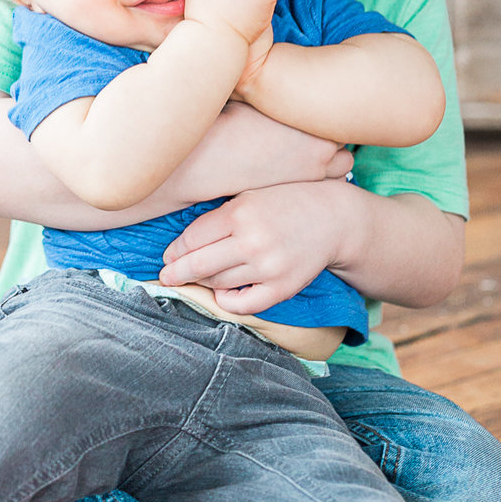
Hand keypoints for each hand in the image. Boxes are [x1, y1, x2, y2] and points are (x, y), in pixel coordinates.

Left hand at [156, 178, 353, 313]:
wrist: (333, 217)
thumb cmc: (286, 203)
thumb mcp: (251, 197)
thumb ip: (218, 218)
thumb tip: (180, 248)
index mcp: (242, 212)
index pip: (192, 238)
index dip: (175, 250)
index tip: (168, 256)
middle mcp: (253, 240)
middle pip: (199, 265)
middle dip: (176, 273)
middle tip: (167, 276)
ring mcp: (268, 267)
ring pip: (217, 284)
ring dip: (204, 281)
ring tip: (203, 276)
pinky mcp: (281, 288)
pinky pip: (241, 304)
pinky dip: (227, 299)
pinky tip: (226, 289)